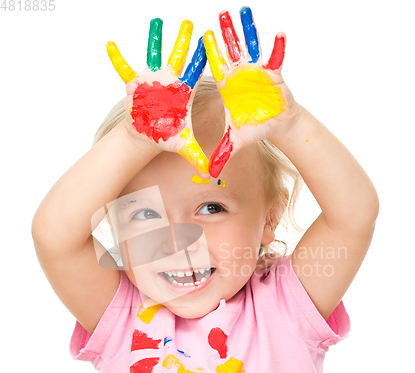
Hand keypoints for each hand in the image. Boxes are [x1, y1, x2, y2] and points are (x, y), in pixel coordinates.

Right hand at [107, 19, 209, 176]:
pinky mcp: (134, 85)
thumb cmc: (166, 136)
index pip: (194, 72)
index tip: (207, 40)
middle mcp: (168, 82)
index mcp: (182, 92)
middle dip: (182, 40)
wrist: (146, 135)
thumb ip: (197, 156)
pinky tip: (110, 45)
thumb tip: (210, 173)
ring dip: (154, 40)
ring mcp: (151, 80)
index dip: (201, 58)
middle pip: (177, 57)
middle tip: (188, 22)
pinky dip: (117, 59)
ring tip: (156, 21)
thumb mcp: (182, 146)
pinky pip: (124, 69)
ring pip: (153, 56)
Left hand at [204, 7, 299, 176]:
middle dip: (227, 33)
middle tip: (220, 13)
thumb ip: (220, 153)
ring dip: (248, 30)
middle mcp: (242, 75)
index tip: (202, 36)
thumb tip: (209, 173)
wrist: (277, 126)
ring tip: (244, 10)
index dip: (211, 52)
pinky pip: (276, 59)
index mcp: (229, 87)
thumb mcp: (236, 141)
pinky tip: (279, 34)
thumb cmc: (256, 129)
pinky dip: (278, 48)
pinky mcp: (275, 75)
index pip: (218, 67)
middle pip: (232, 50)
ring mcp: (258, 72)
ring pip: (252, 47)